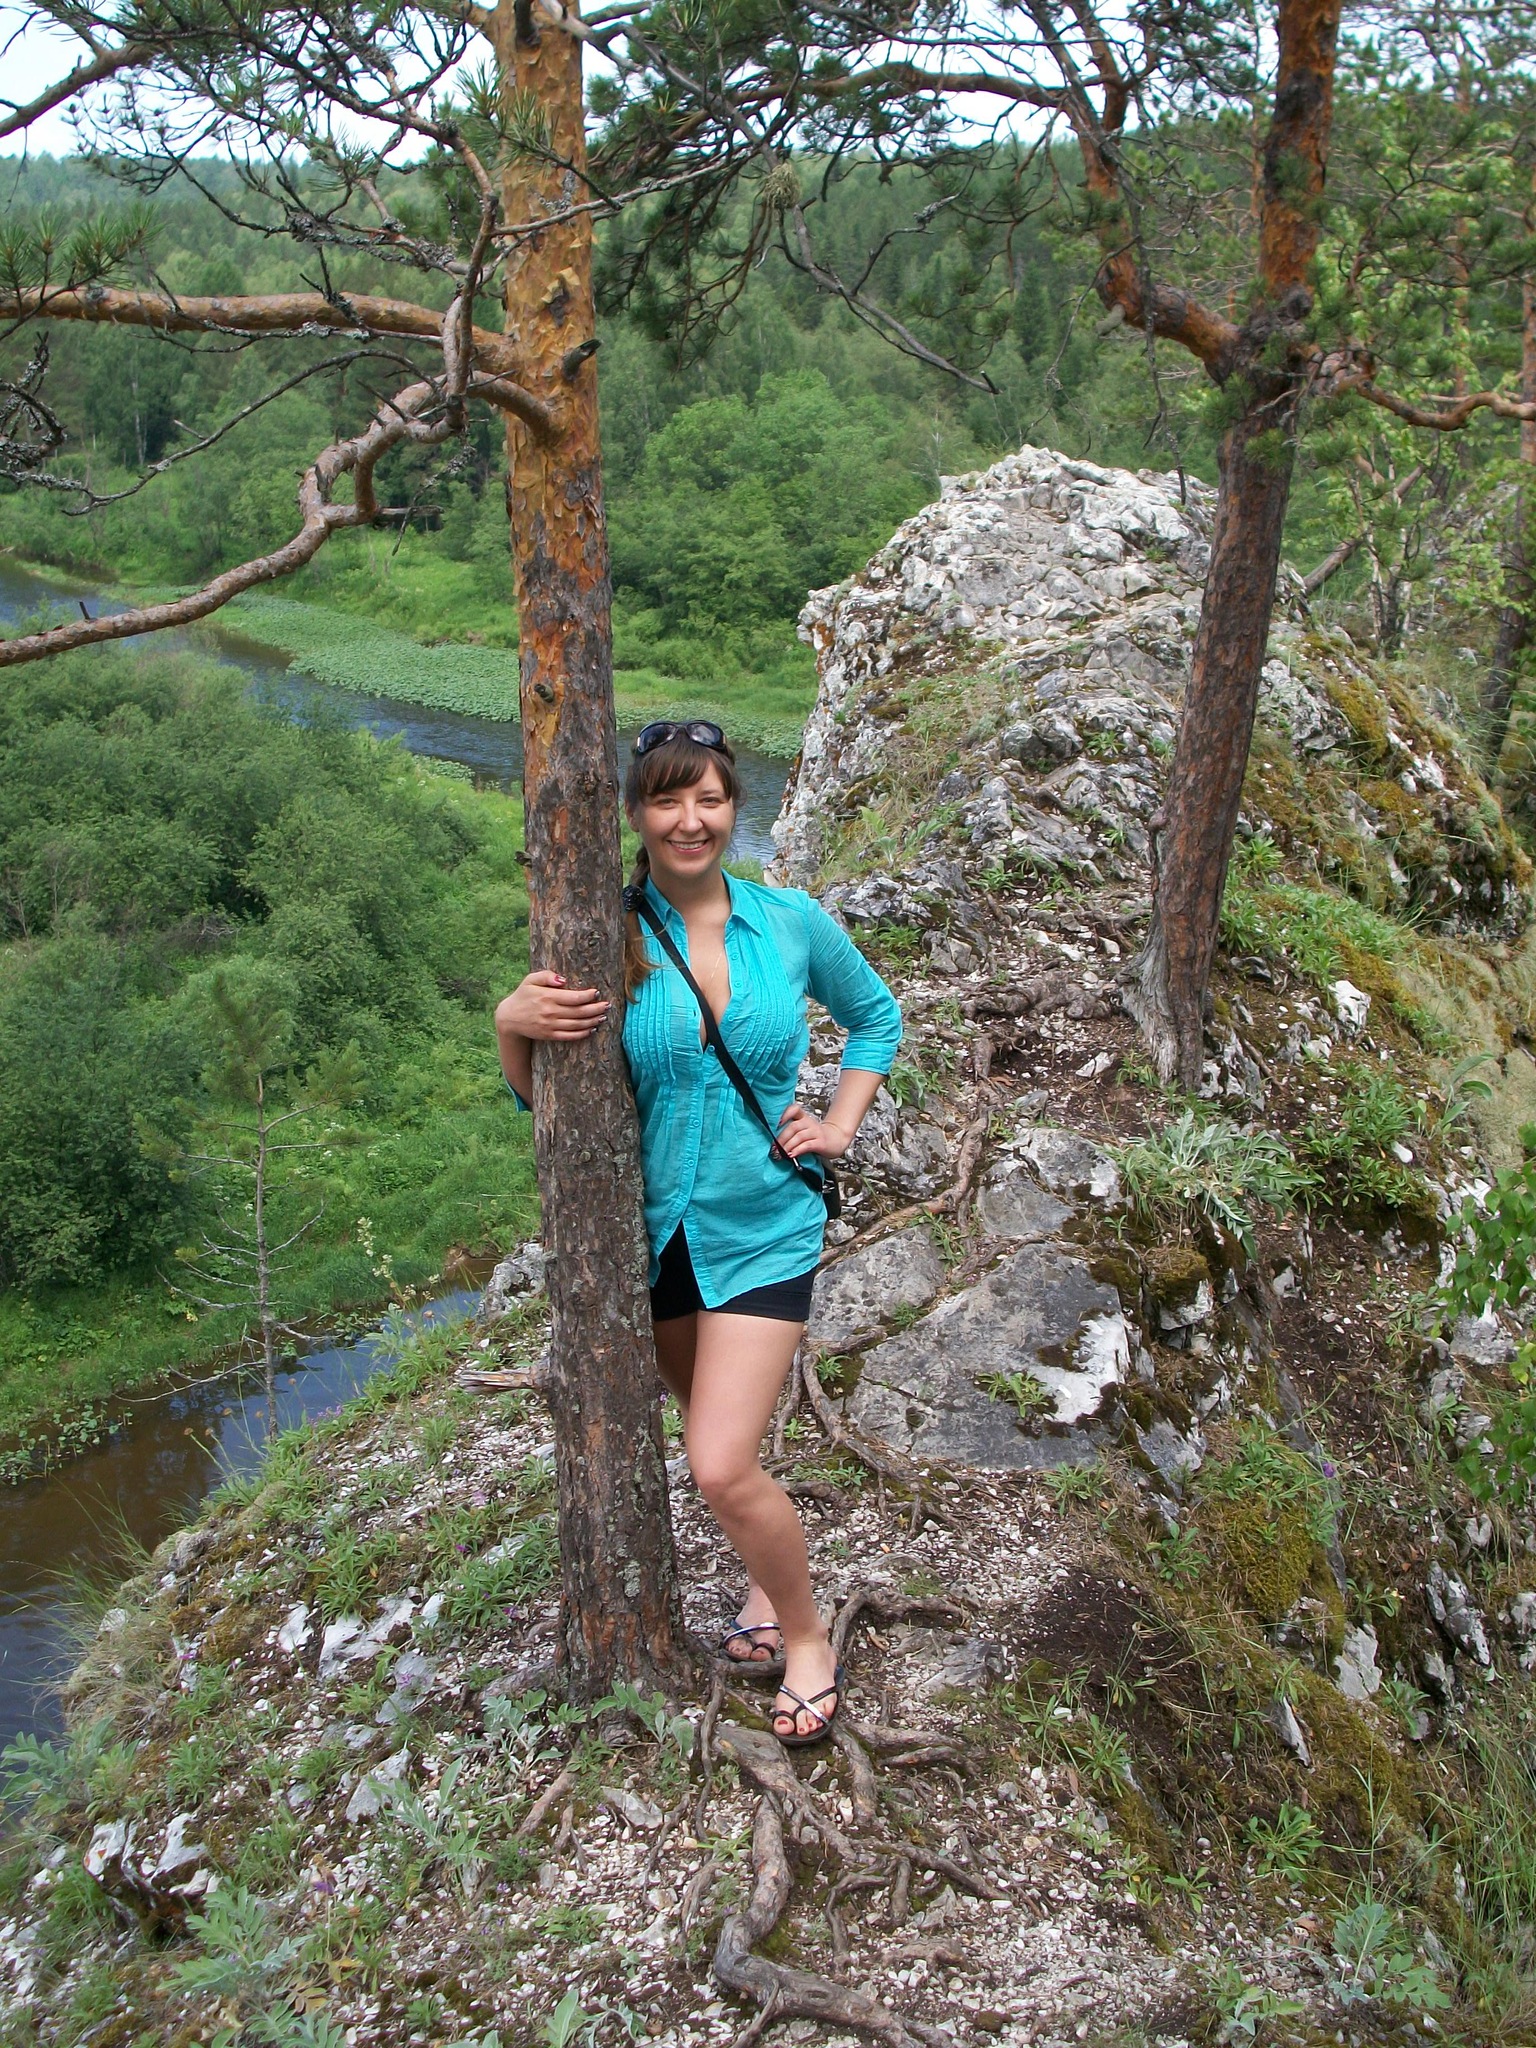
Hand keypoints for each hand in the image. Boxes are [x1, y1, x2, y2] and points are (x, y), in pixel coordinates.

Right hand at [496, 970, 610, 1043]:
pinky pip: (570, 1036)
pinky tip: (592, 1029)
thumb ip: (546, 976)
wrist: (509, 1017)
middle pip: (579, 1012)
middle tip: (607, 1005)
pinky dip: (582, 1034)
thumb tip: (563, 979)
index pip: (573, 997)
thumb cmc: (523, 995)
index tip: (597, 992)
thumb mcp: (530, 980)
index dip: (588, 996)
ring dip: (592, 1021)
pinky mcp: (549, 1035)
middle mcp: (550, 1012)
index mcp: (547, 997)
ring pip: (577, 1025)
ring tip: (603, 1016)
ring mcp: (550, 1025)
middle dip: (596, 1008)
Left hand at [775, 1101, 854, 1162]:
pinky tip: (791, 1155)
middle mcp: (809, 1123)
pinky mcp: (820, 1142)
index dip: (785, 1114)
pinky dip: (797, 1150)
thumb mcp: (804, 1129)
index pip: (794, 1109)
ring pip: (799, 1136)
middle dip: (781, 1138)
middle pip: (793, 1127)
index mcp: (803, 1117)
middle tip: (774, 1148)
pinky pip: (807, 1145)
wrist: (836, 1139)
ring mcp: (816, 1132)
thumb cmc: (816, 1136)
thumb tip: (774, 1142)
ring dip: (787, 1146)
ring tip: (780, 1153)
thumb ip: (792, 1131)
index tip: (776, 1124)